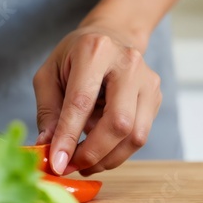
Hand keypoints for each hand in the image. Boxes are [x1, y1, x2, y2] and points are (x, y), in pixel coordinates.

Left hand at [33, 24, 161, 175]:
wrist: (112, 35)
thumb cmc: (76, 56)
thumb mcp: (49, 75)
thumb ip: (48, 111)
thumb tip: (48, 146)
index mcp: (95, 51)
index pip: (82, 101)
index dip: (69, 137)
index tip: (57, 163)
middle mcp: (128, 63)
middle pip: (119, 122)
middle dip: (94, 153)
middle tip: (72, 166)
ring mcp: (147, 81)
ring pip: (135, 135)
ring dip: (108, 158)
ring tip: (85, 162)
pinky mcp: (155, 97)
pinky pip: (140, 135)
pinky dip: (118, 151)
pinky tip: (101, 149)